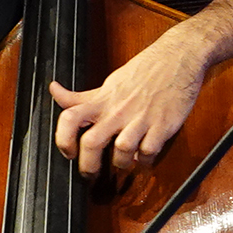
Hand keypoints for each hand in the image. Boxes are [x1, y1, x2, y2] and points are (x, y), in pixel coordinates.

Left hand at [49, 38, 205, 176]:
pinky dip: (145, 160)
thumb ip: (82, 96)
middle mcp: (119, 111)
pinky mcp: (163, 125)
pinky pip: (149, 151)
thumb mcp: (109, 84)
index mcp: (104, 100)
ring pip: (122, 150)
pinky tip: (144, 156)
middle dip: (88, 165)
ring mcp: (141, 118)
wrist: (178, 58)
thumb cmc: (144, 71)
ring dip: (121, 163)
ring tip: (123, 162)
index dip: (63, 139)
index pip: (71, 118)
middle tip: (90, 174)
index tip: (69, 152)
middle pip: (92, 142)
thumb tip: (54, 91)